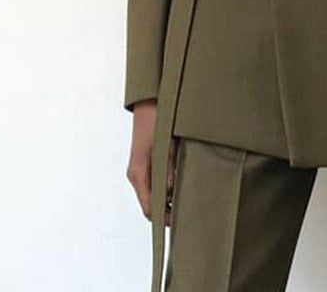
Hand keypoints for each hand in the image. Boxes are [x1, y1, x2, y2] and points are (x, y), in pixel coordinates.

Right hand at [126, 99, 177, 224]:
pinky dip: (168, 187)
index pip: (148, 207)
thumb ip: (168, 166)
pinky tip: (183, 184)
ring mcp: (142, 168)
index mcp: (138, 173)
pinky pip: (156, 180)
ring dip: (168, 199)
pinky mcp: (148, 161)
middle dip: (167, 211)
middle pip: (151, 203)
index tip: (179, 223)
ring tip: (189, 201)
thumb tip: (170, 190)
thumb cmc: (156, 120)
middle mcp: (138, 174)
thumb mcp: (164, 144)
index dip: (163, 219)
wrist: (149, 101)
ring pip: (154, 192)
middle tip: (189, 215)